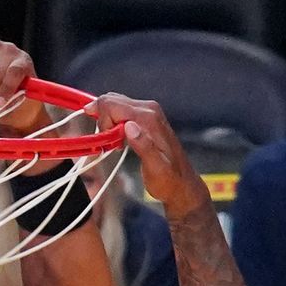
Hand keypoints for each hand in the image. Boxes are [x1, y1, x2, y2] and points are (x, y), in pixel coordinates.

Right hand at [92, 92, 204, 215]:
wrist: (182, 184)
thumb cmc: (169, 180)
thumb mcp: (156, 168)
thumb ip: (144, 147)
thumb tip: (129, 127)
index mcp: (148, 119)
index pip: (112, 105)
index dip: (102, 123)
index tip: (107, 143)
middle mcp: (149, 109)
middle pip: (111, 100)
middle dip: (102, 120)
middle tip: (108, 144)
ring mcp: (148, 111)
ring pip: (114, 104)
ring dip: (107, 122)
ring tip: (114, 144)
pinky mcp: (146, 117)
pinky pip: (121, 111)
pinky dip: (113, 123)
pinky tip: (119, 140)